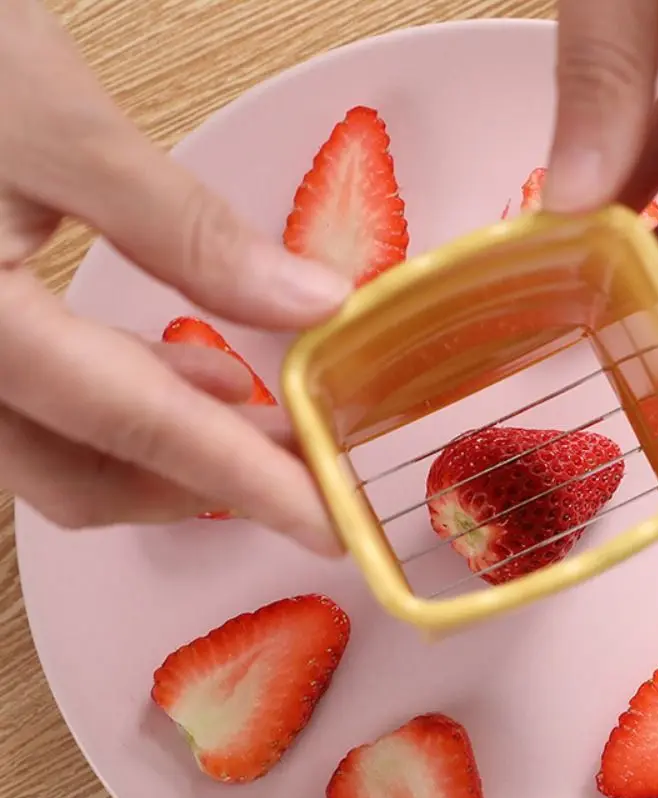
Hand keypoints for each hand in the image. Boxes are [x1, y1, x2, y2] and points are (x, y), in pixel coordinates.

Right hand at [0, 0, 349, 552]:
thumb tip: (312, 302)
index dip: (250, 485)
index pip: (143, 430)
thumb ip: (184, 230)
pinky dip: (125, 412)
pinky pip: (38, 417)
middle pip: (91, 478)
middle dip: (210, 481)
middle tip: (307, 457)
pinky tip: (188, 376)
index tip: (328, 524)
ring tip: (264, 414)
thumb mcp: (52, 122)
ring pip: (62, 460)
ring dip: (172, 450)